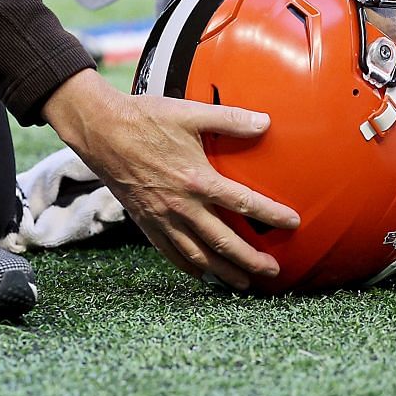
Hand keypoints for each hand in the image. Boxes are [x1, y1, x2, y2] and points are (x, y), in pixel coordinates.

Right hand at [42, 68, 298, 289]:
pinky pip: (170, 253)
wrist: (102, 132)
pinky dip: (189, 267)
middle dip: (251, 260)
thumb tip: (266, 122)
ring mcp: (162, 218)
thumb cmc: (147, 119)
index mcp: (197, 179)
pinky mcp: (146, 223)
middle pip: (223, 242)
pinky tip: (202, 274)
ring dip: (223, 271)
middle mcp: (182, 206)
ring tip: (244, 282)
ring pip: (198, 255)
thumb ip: (230, 120)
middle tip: (273, 271)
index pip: (243, 203)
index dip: (271, 215)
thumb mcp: (191, 113)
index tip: (294, 224)